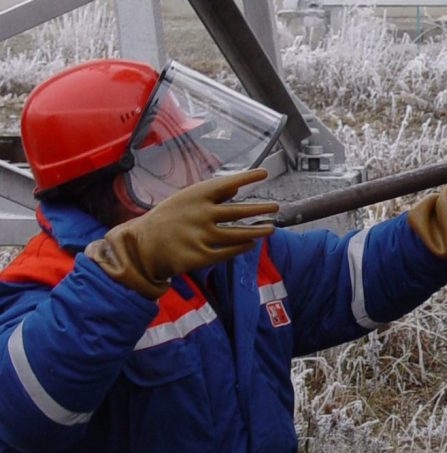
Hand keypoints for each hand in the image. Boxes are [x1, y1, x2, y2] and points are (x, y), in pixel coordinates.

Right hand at [86, 169, 278, 297]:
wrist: (142, 246)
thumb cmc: (166, 220)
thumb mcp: (183, 200)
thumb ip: (209, 196)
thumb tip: (235, 188)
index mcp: (194, 195)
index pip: (226, 183)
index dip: (247, 178)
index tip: (264, 173)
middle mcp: (200, 214)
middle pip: (239, 211)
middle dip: (260, 208)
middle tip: (275, 206)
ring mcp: (202, 235)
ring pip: (239, 233)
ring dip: (258, 231)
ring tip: (271, 228)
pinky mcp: (202, 255)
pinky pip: (229, 251)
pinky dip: (242, 247)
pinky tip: (251, 244)